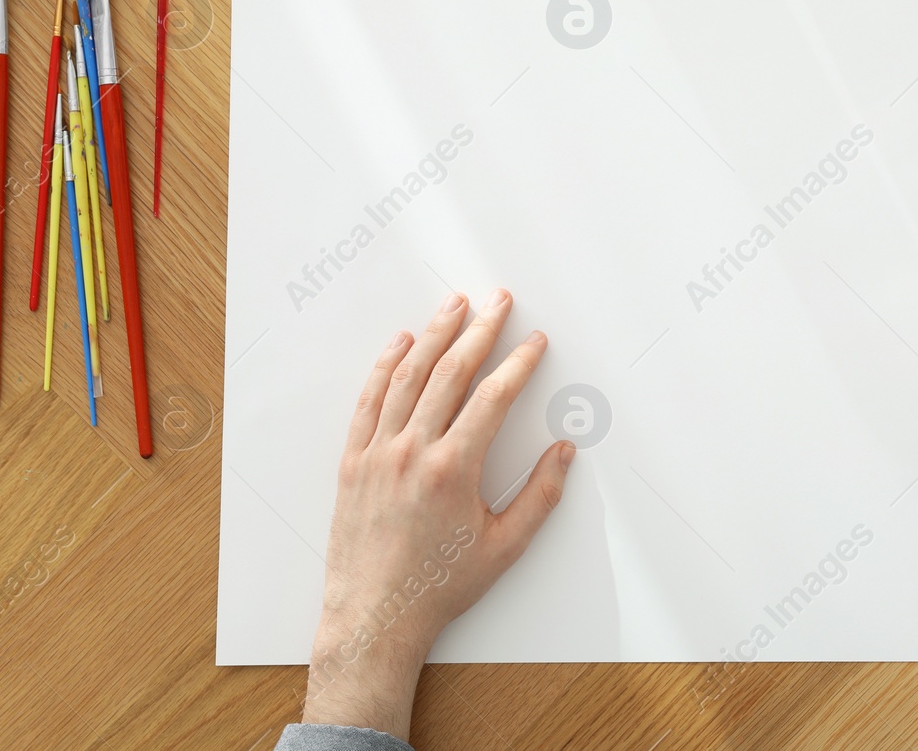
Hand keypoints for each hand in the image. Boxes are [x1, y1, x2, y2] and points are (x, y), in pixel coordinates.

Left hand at [301, 289, 573, 740]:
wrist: (374, 616)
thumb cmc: (440, 586)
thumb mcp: (505, 547)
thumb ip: (540, 496)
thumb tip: (565, 452)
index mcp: (453, 470)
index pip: (492, 398)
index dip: (517, 363)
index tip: (534, 341)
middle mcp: (412, 452)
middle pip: (449, 373)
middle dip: (479, 331)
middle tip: (498, 301)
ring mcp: (377, 453)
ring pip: (408, 377)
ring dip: (433, 334)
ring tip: (454, 304)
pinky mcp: (353, 462)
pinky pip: (369, 401)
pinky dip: (385, 366)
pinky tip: (400, 342)